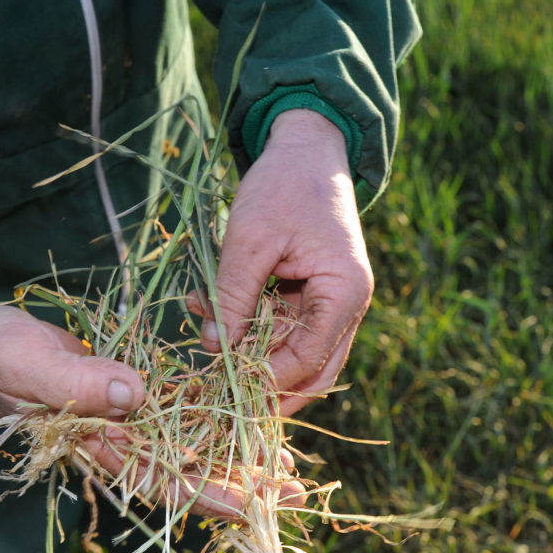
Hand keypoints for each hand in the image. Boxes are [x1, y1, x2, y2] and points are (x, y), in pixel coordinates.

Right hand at [0, 254, 302, 517]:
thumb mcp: (24, 361)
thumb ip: (74, 382)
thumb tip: (135, 393)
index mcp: (93, 444)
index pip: (160, 480)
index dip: (209, 494)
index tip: (257, 503)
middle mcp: (114, 441)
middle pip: (187, 473)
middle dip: (241, 484)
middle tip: (297, 492)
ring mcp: (121, 419)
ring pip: (188, 446)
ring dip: (235, 455)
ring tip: (286, 465)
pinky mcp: (124, 393)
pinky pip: (176, 414)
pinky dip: (211, 418)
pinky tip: (246, 416)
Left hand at [199, 109, 372, 416]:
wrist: (306, 146)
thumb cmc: (284, 185)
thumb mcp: (251, 239)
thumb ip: (234, 295)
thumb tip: (215, 349)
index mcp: (345, 293)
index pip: (309, 359)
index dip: (268, 379)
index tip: (225, 390)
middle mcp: (347, 305)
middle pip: (314, 370)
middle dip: (270, 389)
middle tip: (225, 407)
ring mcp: (332, 302)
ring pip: (296, 352)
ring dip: (253, 354)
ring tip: (205, 346)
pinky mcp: (312, 294)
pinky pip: (283, 325)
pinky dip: (250, 326)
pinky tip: (208, 312)